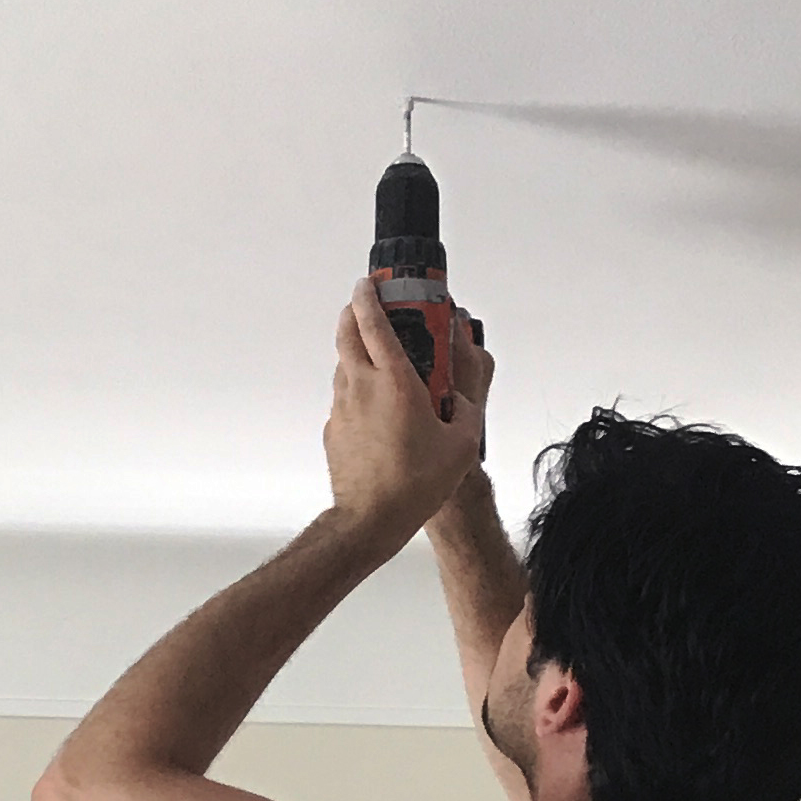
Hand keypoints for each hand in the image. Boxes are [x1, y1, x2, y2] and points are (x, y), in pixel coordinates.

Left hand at [325, 280, 487, 544]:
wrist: (370, 519)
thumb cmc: (412, 484)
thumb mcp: (461, 443)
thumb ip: (466, 409)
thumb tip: (463, 397)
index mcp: (393, 381)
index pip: (373, 322)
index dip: (370, 295)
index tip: (371, 282)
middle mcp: (360, 387)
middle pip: (347, 333)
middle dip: (355, 312)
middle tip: (369, 306)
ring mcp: (342, 408)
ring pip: (344, 365)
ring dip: (358, 352)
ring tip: (382, 360)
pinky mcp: (334, 429)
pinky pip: (344, 398)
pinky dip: (357, 390)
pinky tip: (379, 408)